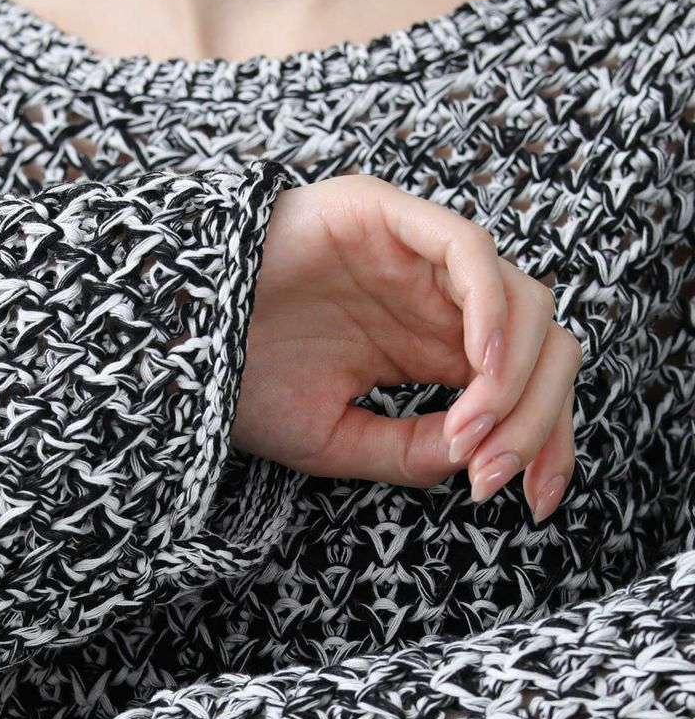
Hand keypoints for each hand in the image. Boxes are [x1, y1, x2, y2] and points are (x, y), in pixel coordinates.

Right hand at [233, 173, 578, 522]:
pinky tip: (477, 364)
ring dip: (513, 375)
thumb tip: (478, 460)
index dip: (546, 439)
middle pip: (543, 346)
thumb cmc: (242, 384)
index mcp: (430, 349)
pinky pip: (467, 250)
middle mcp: (437, 302)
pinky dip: (488, 307)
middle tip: (497, 475)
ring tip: (470, 432)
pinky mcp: (387, 216)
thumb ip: (407, 451)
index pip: (525, 386)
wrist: (172, 341)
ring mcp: (418, 257)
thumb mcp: (333, 439)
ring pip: (521, 301)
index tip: (537, 502)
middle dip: (538, 417)